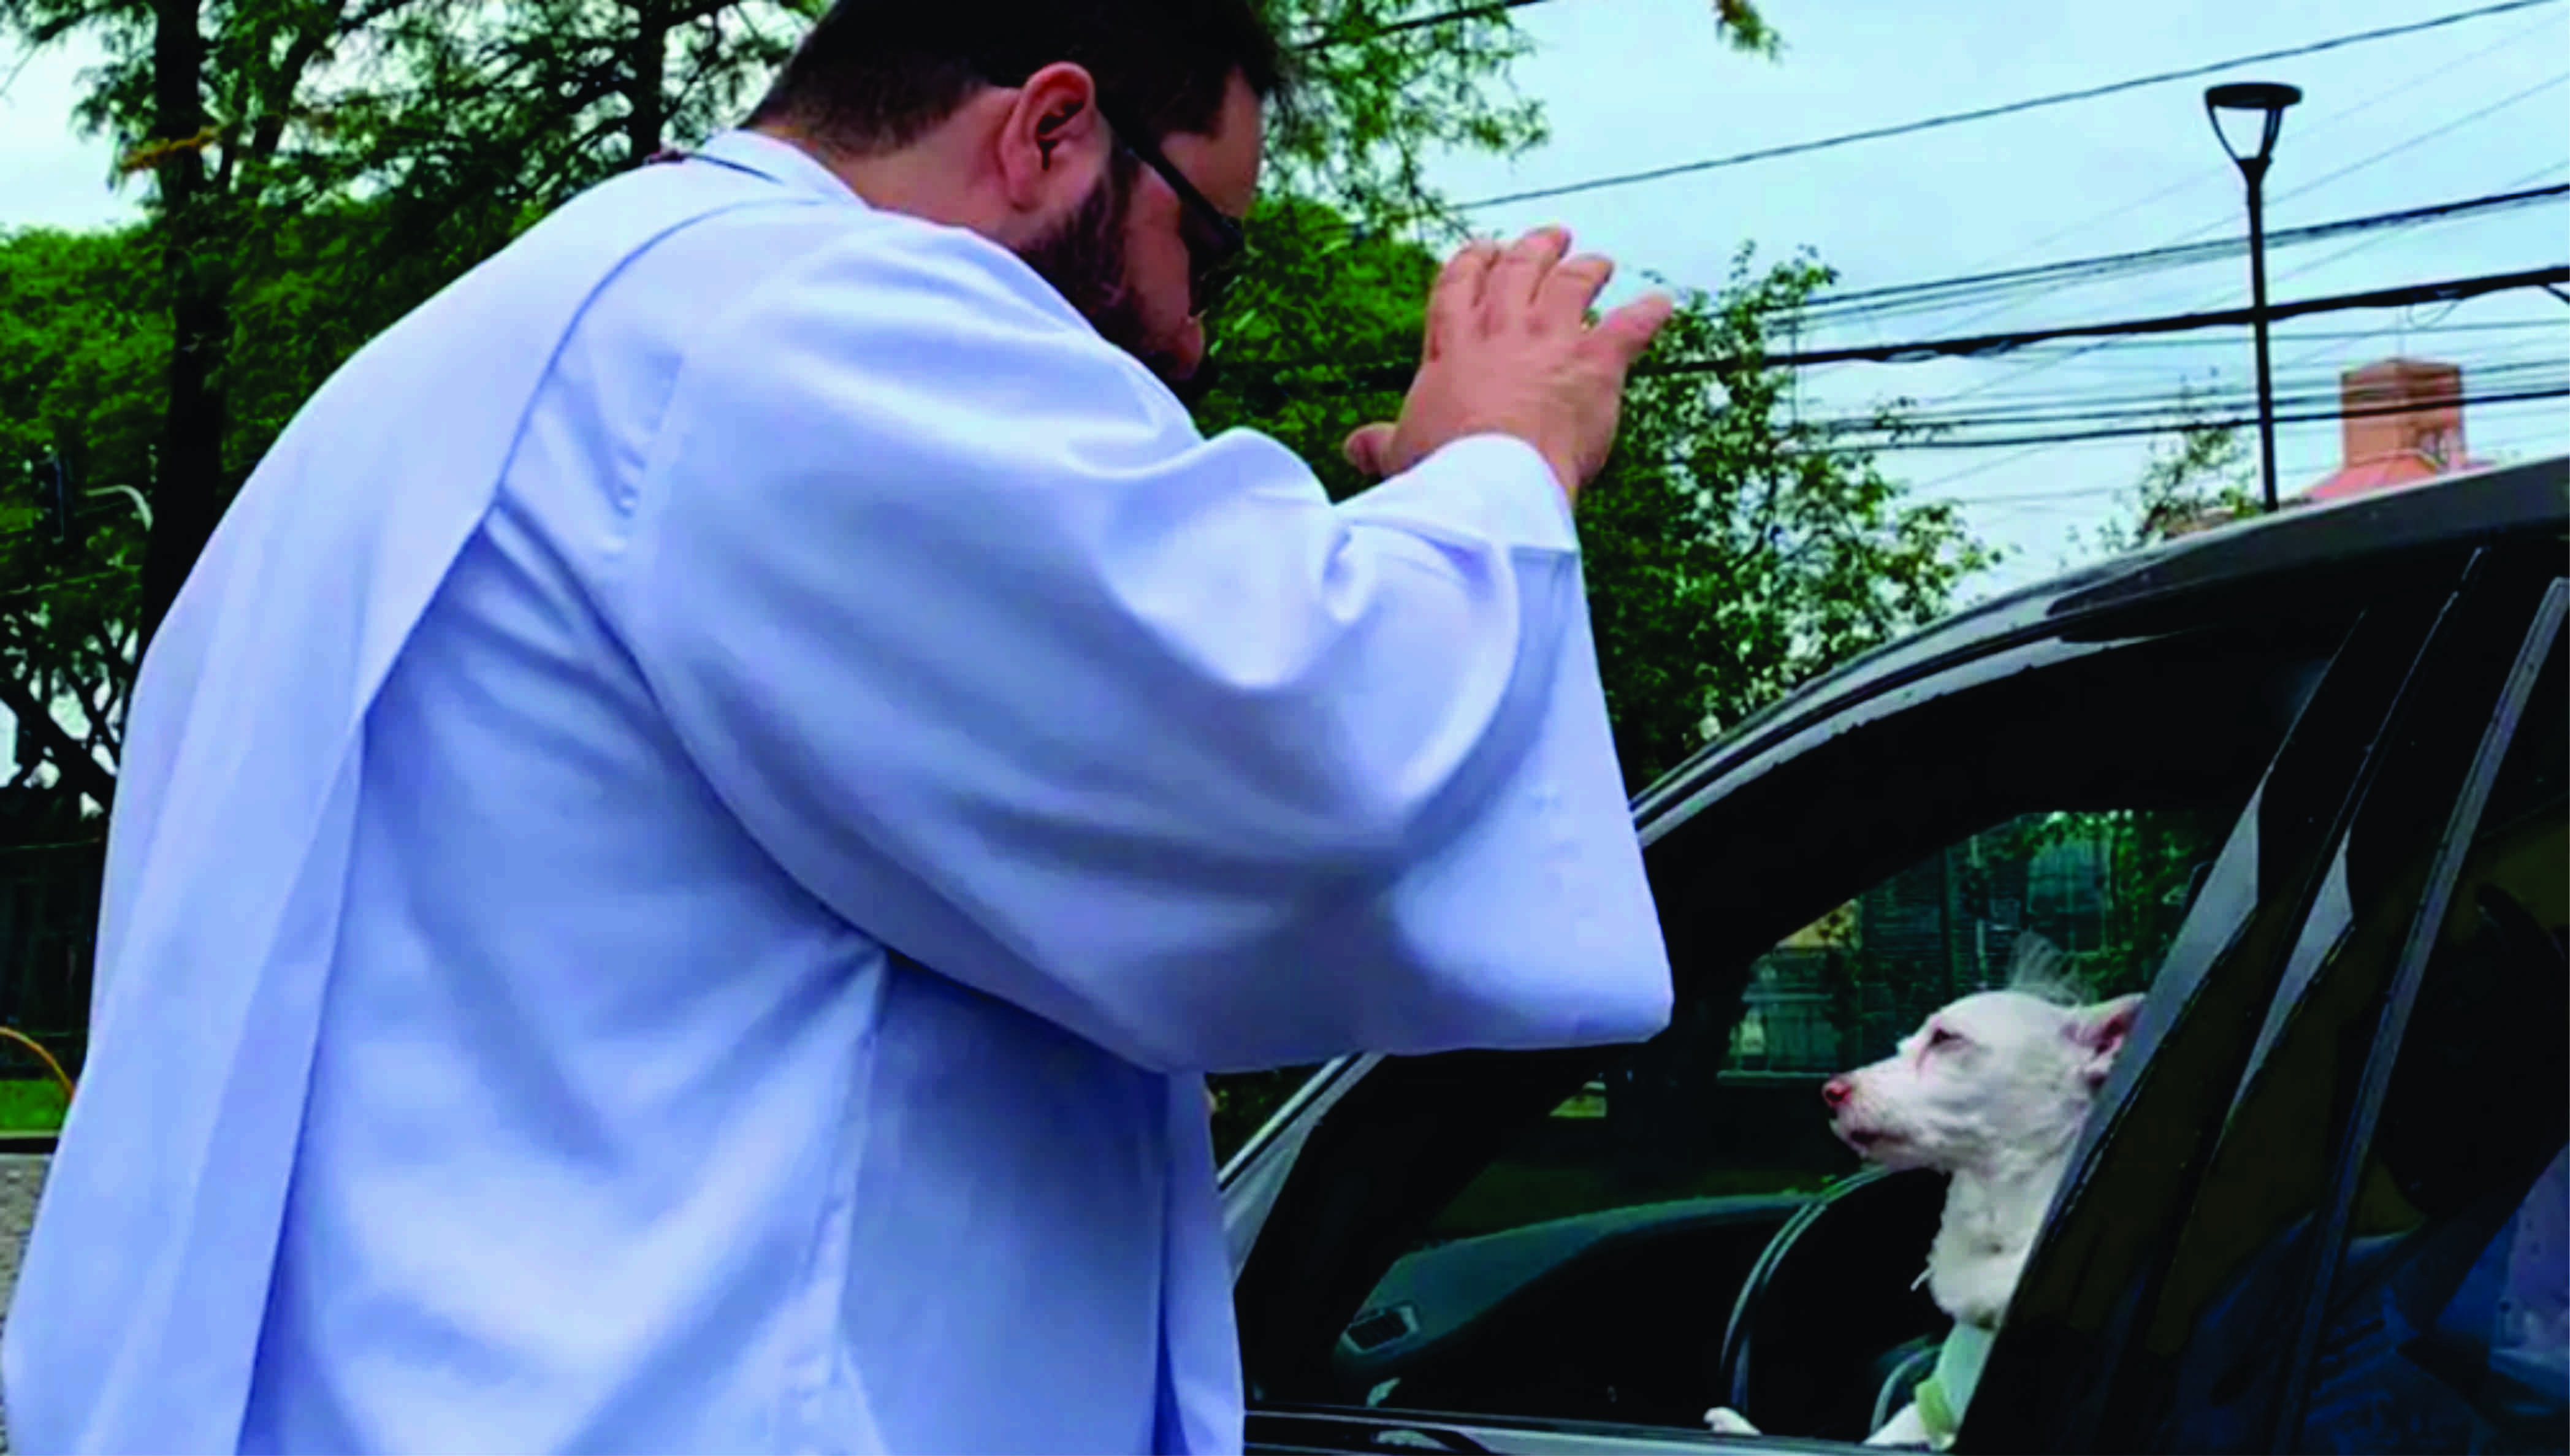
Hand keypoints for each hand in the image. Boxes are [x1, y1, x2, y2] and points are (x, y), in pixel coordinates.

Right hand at [1343, 226, 1672, 502]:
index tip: (1484, 249)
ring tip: (1597, 261)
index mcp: (1450, 348)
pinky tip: (1663, 305)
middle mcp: (1499, 331)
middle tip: (1550, 236)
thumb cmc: (1441, 471)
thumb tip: (1353, 448)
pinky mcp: (1594, 362)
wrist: (1491, 482)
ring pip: (1570, 283)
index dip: (1473, 262)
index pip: (1458, 287)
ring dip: (1586, 267)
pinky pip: (1630, 326)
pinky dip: (1650, 313)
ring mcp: (1548, 341)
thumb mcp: (1402, 453)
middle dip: (1534, 249)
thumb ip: (1381, 443)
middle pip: (1517, 271)